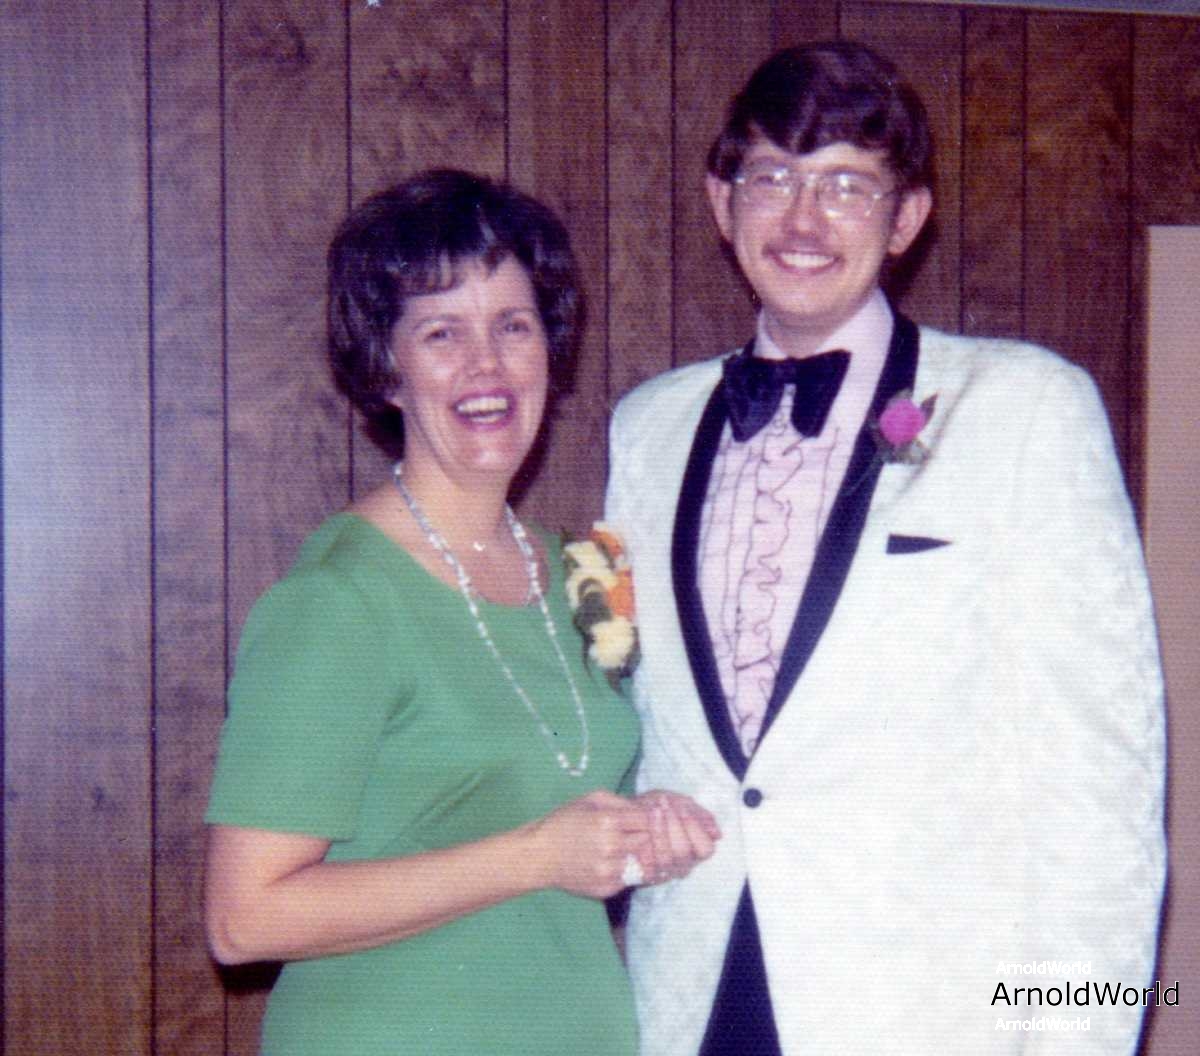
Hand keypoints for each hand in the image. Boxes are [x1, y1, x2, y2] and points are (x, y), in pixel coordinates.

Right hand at [530, 790, 653, 899]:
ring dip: (630, 856)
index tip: (635, 820)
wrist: (539, 855)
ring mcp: (608, 870)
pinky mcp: (605, 888)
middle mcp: (611, 847)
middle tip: (626, 834)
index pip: (646, 820)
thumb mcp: (589, 800)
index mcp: (608, 821)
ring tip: (612, 850)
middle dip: (639, 836)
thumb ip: (620, 801)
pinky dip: (620, 871)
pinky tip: (604, 864)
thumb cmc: (564, 822)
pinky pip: (626, 879)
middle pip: (646, 841)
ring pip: (638, 862)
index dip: (642, 818)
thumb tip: (645, 809)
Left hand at [634, 790, 719, 884]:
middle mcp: (684, 864)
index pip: (706, 848)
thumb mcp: (679, 803)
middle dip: (674, 825)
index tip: (682, 808)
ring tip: (654, 811)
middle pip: (684, 852)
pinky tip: (642, 830)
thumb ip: (698, 815)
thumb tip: (717, 834)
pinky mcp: (648, 875)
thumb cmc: (658, 808)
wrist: (629, 813)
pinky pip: (648, 866)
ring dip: (659, 831)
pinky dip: (645, 846)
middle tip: (664, 806)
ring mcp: (666, 871)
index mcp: (696, 848)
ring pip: (666, 859)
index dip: (695, 828)